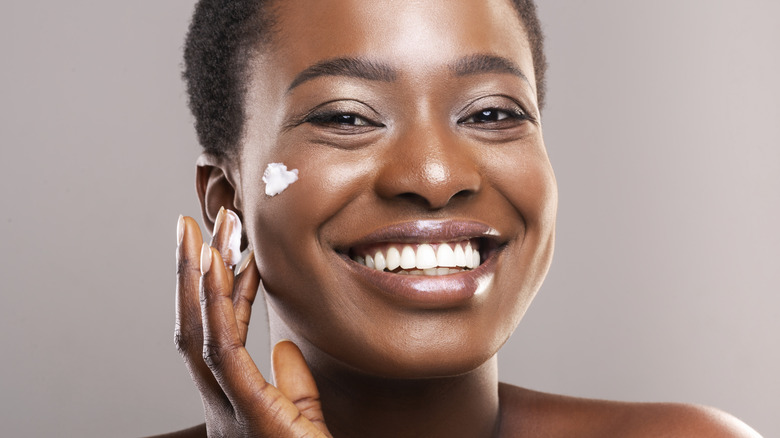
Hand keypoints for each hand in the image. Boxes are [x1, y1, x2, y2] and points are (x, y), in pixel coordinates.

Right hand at [175, 210, 331, 436]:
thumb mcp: (305, 423)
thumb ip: (293, 387)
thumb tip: (283, 348)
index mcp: (234, 405)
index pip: (217, 338)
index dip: (215, 293)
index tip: (223, 249)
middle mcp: (221, 406)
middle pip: (196, 327)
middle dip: (193, 274)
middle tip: (196, 223)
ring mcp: (228, 411)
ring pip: (199, 332)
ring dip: (197, 277)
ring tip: (198, 229)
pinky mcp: (249, 414)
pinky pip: (222, 351)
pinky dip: (213, 306)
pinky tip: (213, 267)